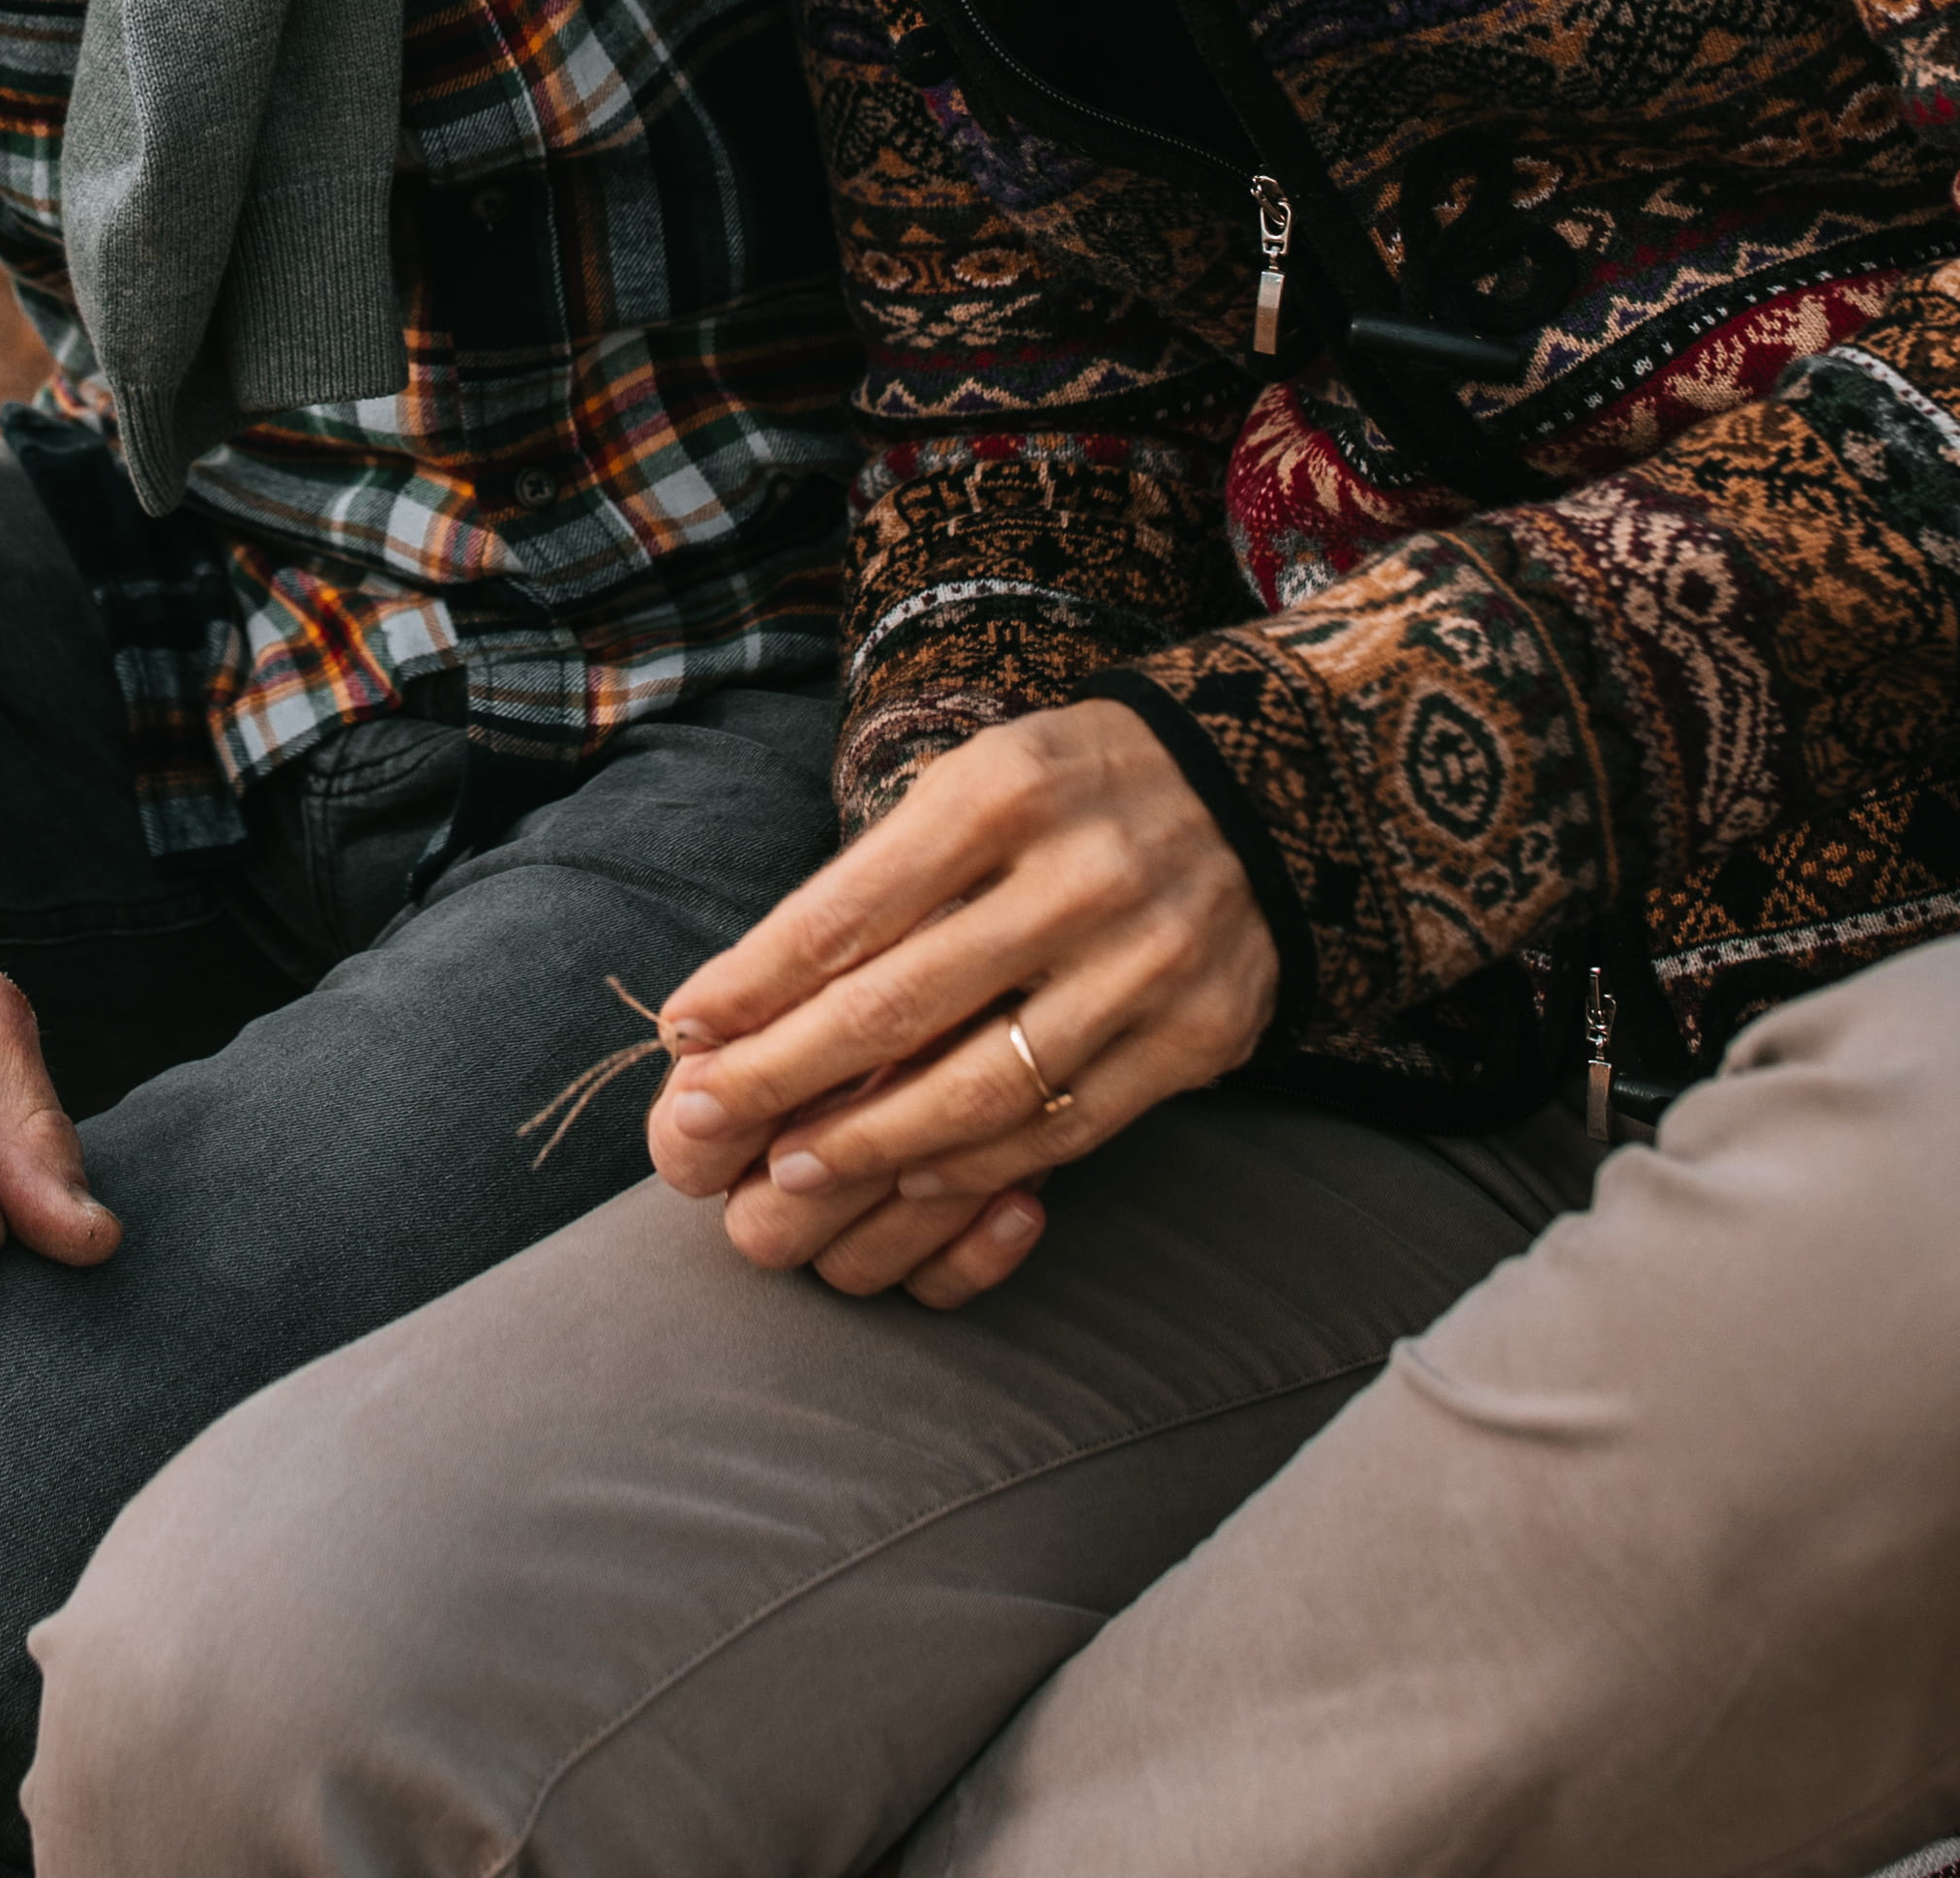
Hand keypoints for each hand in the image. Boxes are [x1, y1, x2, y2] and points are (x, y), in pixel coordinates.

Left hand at [639, 704, 1275, 1308]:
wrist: (1275, 789)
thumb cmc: (1079, 790)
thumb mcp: (979, 783)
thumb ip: (881, 880)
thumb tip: (747, 994)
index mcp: (1005, 790)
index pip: (848, 908)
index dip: (753, 983)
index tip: (684, 1033)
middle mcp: (1080, 874)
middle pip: (896, 1004)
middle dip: (780, 1075)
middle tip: (701, 1124)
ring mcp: (1149, 961)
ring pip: (979, 1087)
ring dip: (869, 1144)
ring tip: (792, 1170)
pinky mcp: (1199, 1035)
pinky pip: (1068, 1125)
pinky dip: (980, 1162)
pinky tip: (914, 1175)